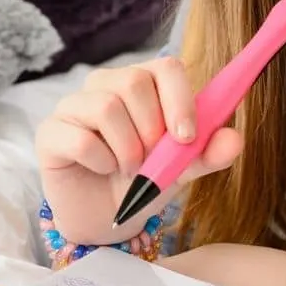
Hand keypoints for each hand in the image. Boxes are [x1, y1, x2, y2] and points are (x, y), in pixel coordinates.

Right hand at [35, 57, 243, 244]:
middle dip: (152, 130)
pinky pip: (82, 139)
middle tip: (150, 159)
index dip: (180, 99)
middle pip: (135, 81)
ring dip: (127, 150)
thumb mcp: (182, 169)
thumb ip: (208, 153)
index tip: (186, 137)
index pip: (166, 66)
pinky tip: (102, 170)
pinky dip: (102, 163)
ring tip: (127, 169)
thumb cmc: (144, 182)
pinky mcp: (50, 131)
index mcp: (143, 84)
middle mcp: (106, 85)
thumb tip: (235, 140)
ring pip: (107, 108)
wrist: (106, 219)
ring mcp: (74, 105)